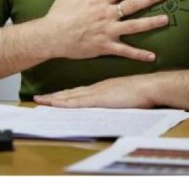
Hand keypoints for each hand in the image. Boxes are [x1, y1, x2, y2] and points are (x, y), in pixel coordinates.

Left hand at [34, 75, 154, 107]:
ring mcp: (97, 93)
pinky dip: (66, 103)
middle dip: (54, 97)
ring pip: (71, 97)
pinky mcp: (100, 99)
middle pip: (70, 93)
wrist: (149, 86)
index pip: (78, 92)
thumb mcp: (124, 92)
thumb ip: (114, 96)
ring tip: (41, 101)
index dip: (63, 95)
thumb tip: (109, 102)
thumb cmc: (141, 90)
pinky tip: (56, 104)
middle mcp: (96, 89)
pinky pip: (79, 102)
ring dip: (55, 99)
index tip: (51, 96)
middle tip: (39, 99)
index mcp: (101, 88)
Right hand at [39, 0, 168, 61]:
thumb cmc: (59, 14)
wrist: (51, 36)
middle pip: (133, 5)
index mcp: (99, 1)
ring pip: (134, 27)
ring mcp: (108, 32)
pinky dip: (139, 54)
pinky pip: (125, 51)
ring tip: (166, 19)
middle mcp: (107, 15)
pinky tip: (153, 56)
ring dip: (151, 23)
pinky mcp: (105, 47)